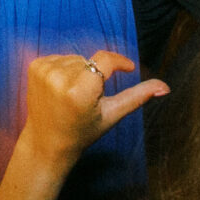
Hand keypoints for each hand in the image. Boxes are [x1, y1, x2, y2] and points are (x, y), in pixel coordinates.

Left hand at [15, 50, 166, 172]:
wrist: (46, 142)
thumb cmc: (82, 131)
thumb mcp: (112, 115)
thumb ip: (137, 97)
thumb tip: (165, 86)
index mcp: (80, 91)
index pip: (105, 60)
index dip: (120, 62)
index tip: (128, 68)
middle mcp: (59, 78)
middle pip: (91, 61)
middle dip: (95, 75)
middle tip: (89, 99)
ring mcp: (44, 71)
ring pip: (76, 58)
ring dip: (79, 72)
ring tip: (73, 96)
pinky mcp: (34, 67)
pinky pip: (60, 57)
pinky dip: (64, 69)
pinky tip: (60, 90)